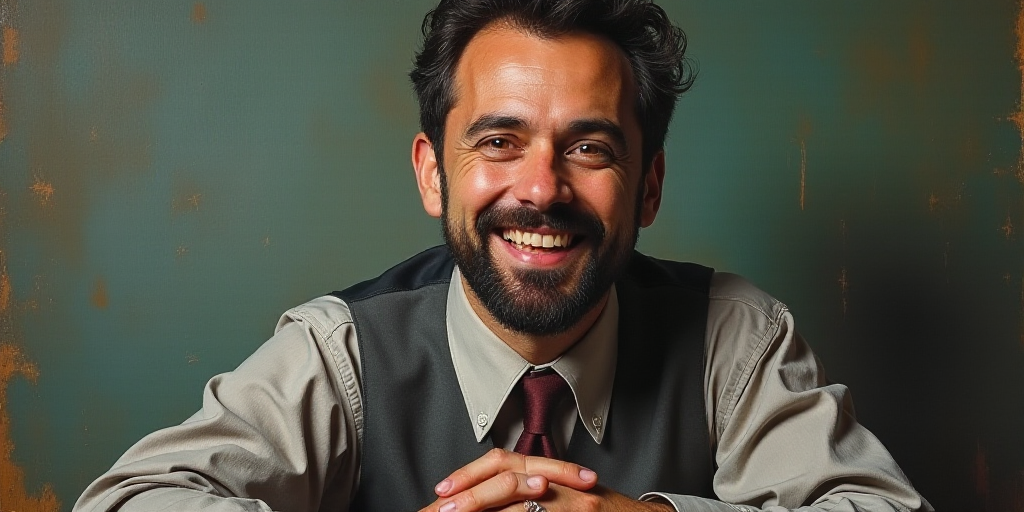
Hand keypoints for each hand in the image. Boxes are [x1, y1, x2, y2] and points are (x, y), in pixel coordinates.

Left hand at [418, 448, 673, 511]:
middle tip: (442, 508)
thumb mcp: (564, 496)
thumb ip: (531, 494)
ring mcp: (570, 504)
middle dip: (469, 494)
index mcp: (548, 474)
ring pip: (518, 506)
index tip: (444, 489)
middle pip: (504, 479)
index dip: (470, 475)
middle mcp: (557, 484)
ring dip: (486, 511)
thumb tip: (493, 500)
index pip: (502, 463)